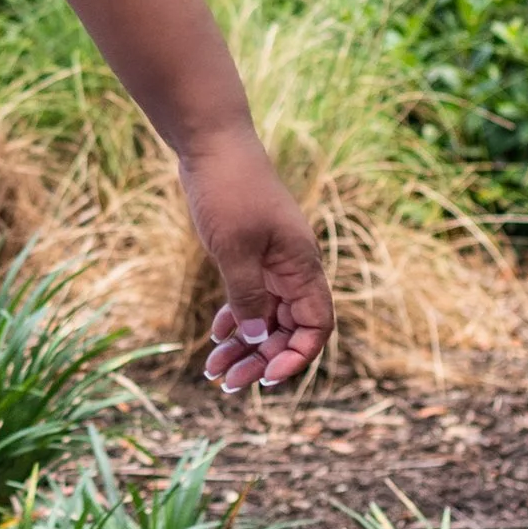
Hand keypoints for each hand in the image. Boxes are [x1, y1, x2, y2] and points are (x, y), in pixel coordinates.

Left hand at [178, 127, 332, 397]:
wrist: (212, 144)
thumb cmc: (228, 191)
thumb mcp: (235, 249)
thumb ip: (249, 295)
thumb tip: (260, 339)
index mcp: (301, 266)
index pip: (315, 326)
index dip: (297, 357)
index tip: (267, 379)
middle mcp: (292, 267)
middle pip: (289, 329)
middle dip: (262, 359)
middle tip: (229, 384)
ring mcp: (272, 261)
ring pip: (267, 317)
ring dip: (245, 346)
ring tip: (214, 372)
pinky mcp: (250, 253)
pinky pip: (251, 297)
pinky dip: (237, 319)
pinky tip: (216, 338)